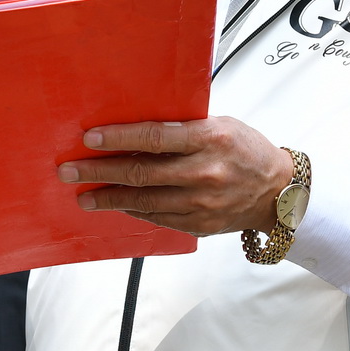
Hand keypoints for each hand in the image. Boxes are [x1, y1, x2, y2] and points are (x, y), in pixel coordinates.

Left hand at [59, 119, 293, 236]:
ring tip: (83, 195)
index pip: (154, 138)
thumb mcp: (221, 125)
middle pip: (140, 173)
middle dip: (99, 171)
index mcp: (210, 139)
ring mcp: (201, 203)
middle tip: (70, 171)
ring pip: (143, 201)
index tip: (89, 139)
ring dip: (108, 198)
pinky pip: (156, 217)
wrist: (279, 193)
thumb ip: (183, 128)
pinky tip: (115, 205)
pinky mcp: (199, 225)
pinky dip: (133, 210)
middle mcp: (204, 172)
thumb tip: (136, 127)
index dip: (118, 139)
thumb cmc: (247, 151)